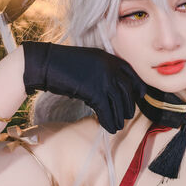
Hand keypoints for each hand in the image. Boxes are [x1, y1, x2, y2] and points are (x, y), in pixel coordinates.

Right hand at [22, 42, 145, 132]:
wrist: (45, 63)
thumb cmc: (63, 64)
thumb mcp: (90, 62)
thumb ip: (103, 72)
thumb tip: (112, 91)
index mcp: (110, 58)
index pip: (131, 74)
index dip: (137, 87)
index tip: (140, 96)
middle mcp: (110, 67)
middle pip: (127, 91)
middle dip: (128, 106)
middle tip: (126, 116)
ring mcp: (103, 79)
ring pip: (119, 103)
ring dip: (120, 117)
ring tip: (118, 126)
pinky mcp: (94, 91)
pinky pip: (106, 110)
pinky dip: (109, 121)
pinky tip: (108, 127)